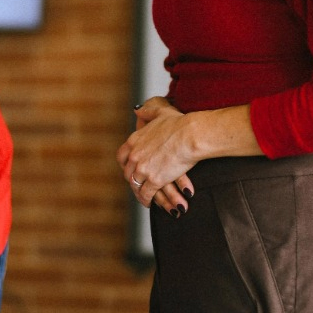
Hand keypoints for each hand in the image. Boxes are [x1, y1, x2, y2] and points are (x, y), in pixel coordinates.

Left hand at [118, 97, 197, 214]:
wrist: (190, 135)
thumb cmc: (180, 123)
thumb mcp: (159, 112)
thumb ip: (147, 111)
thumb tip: (138, 109)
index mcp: (134, 140)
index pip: (122, 156)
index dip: (125, 164)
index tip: (130, 169)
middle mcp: (135, 156)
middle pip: (127, 173)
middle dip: (132, 179)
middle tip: (139, 184)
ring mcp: (143, 169)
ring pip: (135, 185)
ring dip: (139, 192)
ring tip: (144, 197)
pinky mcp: (154, 180)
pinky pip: (146, 194)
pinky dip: (146, 200)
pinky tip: (149, 203)